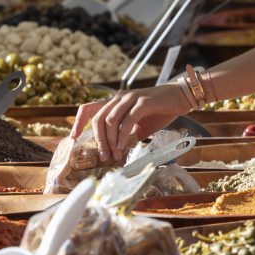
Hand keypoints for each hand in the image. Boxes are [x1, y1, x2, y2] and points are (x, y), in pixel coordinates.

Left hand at [70, 84, 192, 163]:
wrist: (181, 98)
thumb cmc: (160, 111)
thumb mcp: (139, 125)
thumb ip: (127, 134)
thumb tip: (117, 152)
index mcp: (115, 102)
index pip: (89, 108)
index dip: (78, 122)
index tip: (73, 139)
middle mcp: (119, 97)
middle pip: (98, 118)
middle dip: (98, 140)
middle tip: (104, 157)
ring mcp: (130, 98)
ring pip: (110, 120)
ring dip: (110, 141)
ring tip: (115, 154)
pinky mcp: (143, 102)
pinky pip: (127, 120)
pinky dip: (122, 136)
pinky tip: (124, 146)